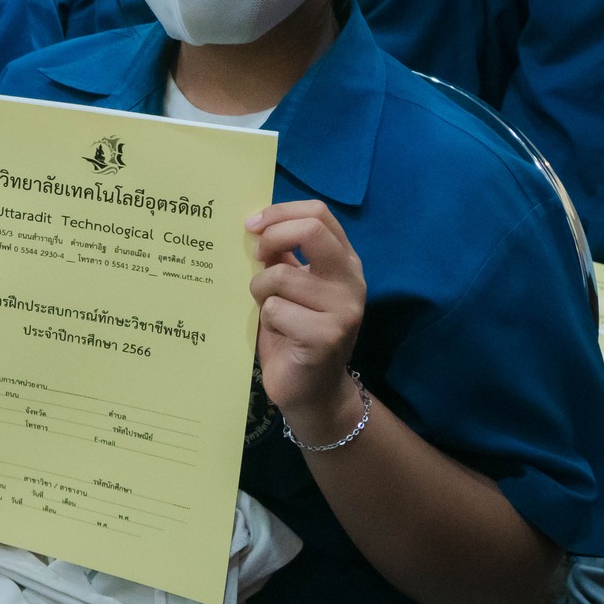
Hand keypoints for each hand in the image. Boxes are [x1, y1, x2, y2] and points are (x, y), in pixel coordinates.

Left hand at [248, 200, 366, 442]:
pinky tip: (280, 334)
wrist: (313, 391)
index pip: (319, 214)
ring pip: (281, 276)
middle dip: (273, 237)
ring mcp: (343, 309)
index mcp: (344, 262)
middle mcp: (351, 281)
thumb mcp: (290, 286)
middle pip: (312, 231)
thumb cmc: (294, 332)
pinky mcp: (327, 336)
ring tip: (269, 309)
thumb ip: (282, 256)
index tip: (252, 225)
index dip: (281, 212)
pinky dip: (267, 319)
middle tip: (256, 256)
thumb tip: (254, 225)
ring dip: (261, 291)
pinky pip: (276, 310)